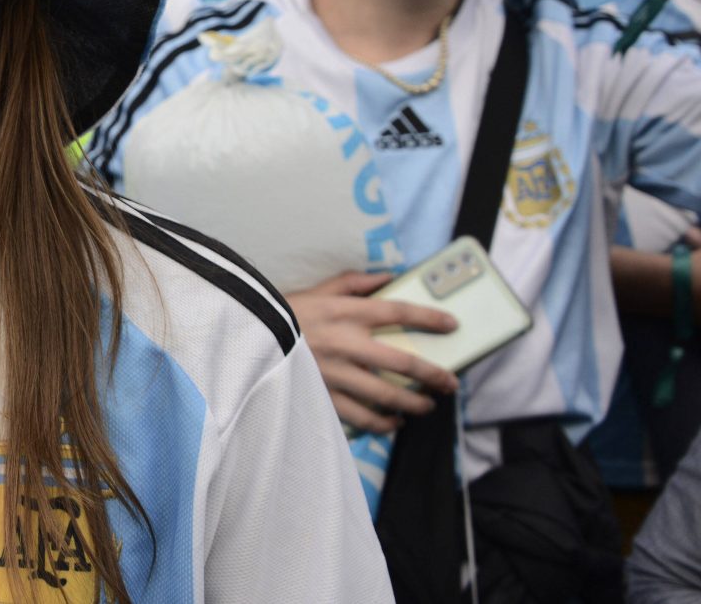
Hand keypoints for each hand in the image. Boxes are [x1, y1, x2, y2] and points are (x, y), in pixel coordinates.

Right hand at [287, 271, 459, 434]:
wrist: (248, 338)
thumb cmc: (284, 311)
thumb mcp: (318, 289)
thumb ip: (354, 282)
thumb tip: (389, 277)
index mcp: (345, 312)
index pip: (397, 311)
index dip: (429, 318)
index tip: (452, 325)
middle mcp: (345, 343)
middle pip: (402, 362)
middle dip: (433, 375)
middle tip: (450, 383)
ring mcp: (335, 374)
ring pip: (387, 396)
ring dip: (414, 404)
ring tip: (427, 406)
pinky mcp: (323, 397)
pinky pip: (362, 417)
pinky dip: (383, 423)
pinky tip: (394, 422)